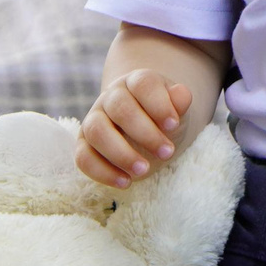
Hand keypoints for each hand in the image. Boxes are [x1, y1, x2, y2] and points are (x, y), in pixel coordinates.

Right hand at [76, 70, 193, 188]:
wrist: (148, 132)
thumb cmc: (163, 119)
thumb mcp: (177, 110)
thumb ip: (180, 102)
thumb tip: (181, 95)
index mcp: (136, 83)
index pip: (143, 84)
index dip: (158, 104)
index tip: (174, 125)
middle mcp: (111, 97)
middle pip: (119, 107)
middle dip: (145, 133)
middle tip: (167, 153)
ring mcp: (94, 119)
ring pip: (96, 131)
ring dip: (120, 153)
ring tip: (144, 170)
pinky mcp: (84, 145)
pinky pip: (83, 157)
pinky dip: (102, 172)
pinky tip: (126, 182)